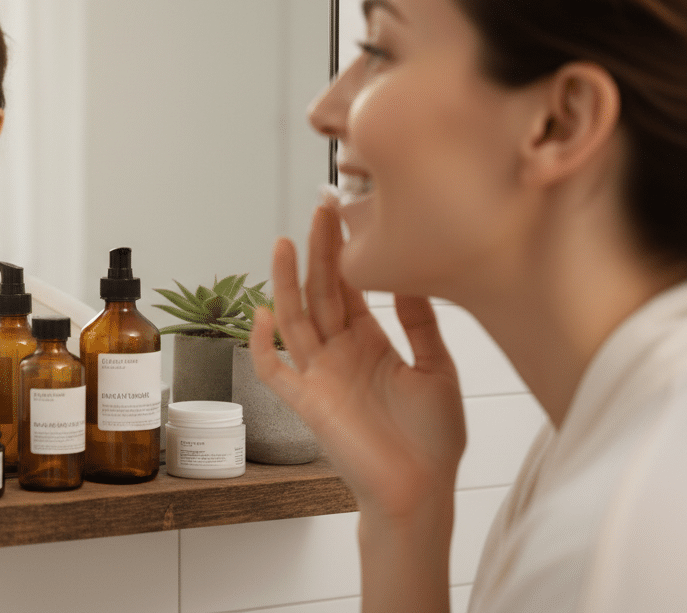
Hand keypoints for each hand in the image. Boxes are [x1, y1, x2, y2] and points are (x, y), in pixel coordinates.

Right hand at [250, 200, 465, 520]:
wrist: (422, 490)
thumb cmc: (433, 439)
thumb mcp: (437, 369)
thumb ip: (421, 325)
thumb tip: (413, 275)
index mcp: (369, 341)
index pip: (349, 286)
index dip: (343, 251)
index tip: (343, 213)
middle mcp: (339, 352)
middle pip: (320, 292)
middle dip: (319, 252)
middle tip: (319, 210)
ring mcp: (319, 375)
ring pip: (294, 319)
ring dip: (286, 282)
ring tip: (284, 243)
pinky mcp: (307, 403)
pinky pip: (273, 370)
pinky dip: (262, 344)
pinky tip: (263, 314)